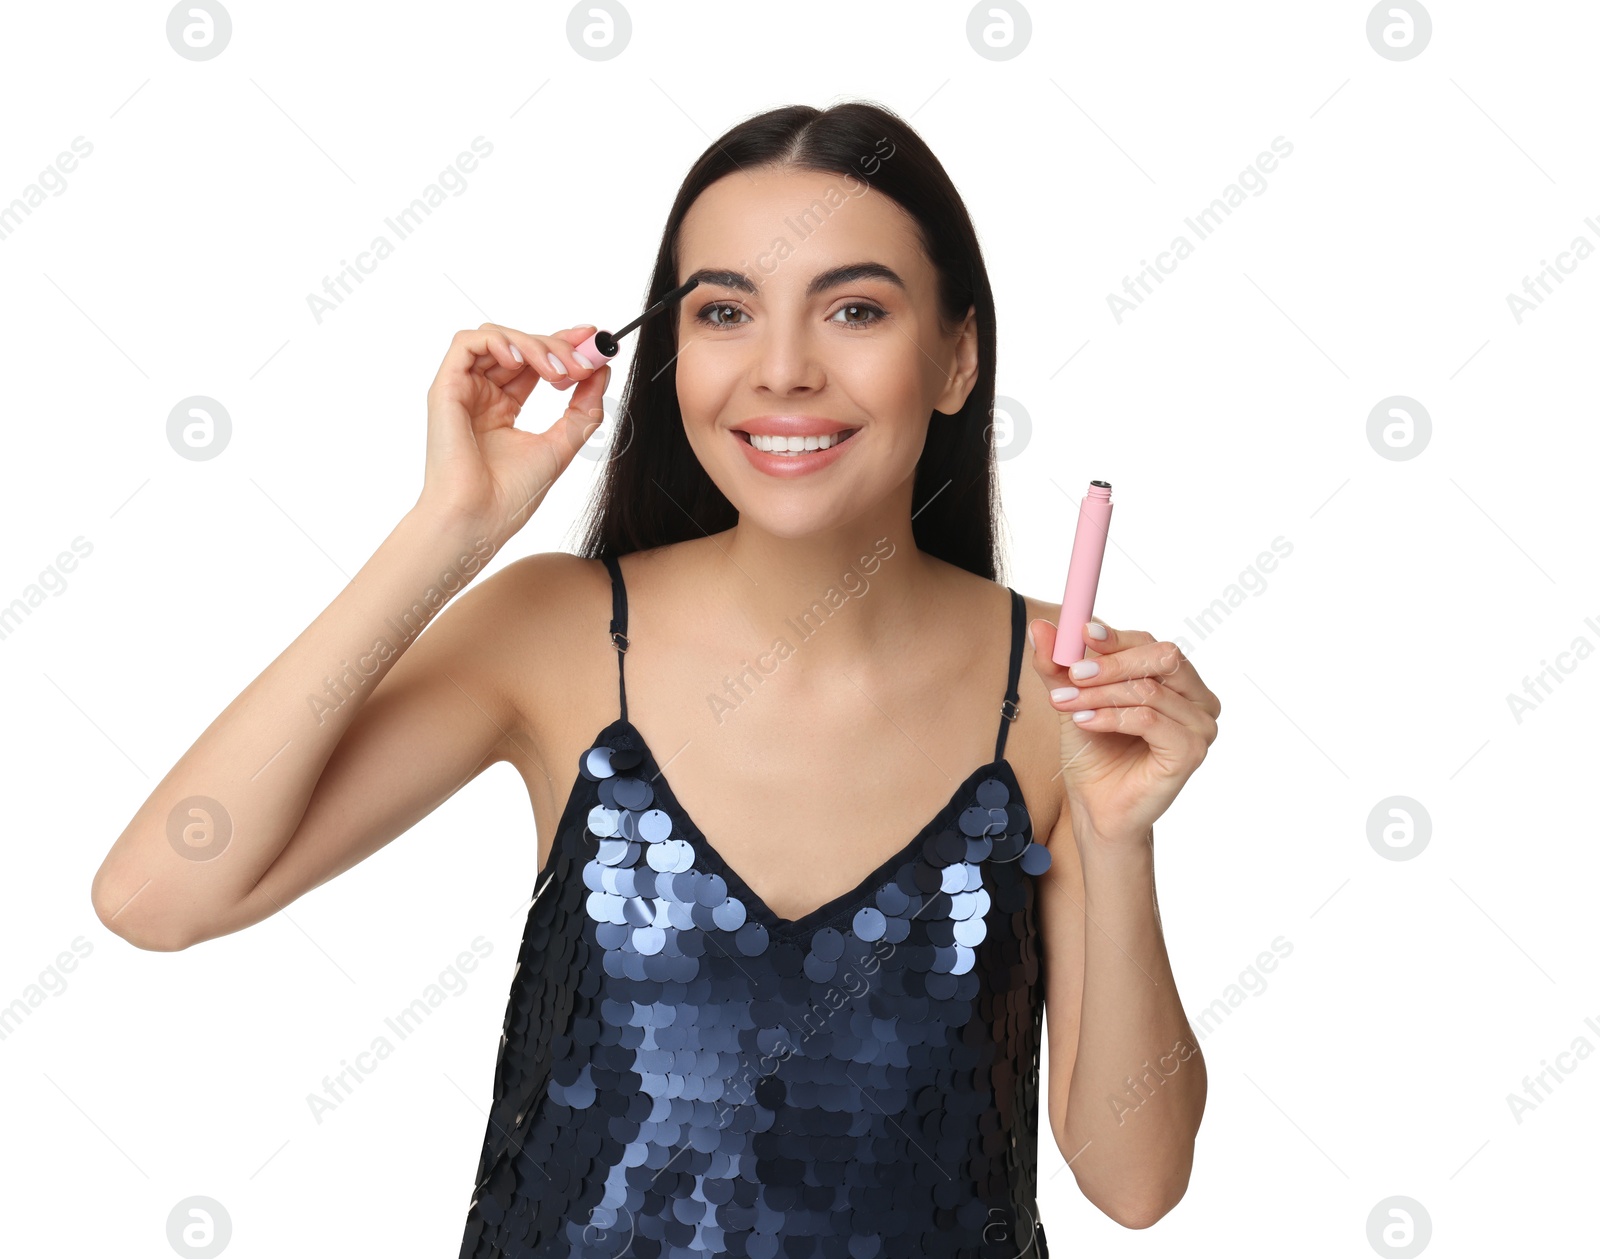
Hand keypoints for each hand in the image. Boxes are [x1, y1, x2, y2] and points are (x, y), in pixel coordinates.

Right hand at [416, 321, 610, 545]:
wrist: (479, 519)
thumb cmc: (511, 495)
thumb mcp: (562, 444)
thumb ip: (583, 408)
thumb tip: (602, 371)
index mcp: (504, 407)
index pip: (535, 361)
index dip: (564, 344)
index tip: (595, 340)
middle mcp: (482, 394)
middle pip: (520, 345)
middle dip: (558, 345)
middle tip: (584, 363)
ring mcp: (464, 390)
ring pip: (497, 338)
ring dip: (534, 345)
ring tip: (559, 372)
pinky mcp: (445, 388)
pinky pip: (466, 343)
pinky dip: (498, 341)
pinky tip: (521, 361)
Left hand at [1027, 619, 1220, 850]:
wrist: (1096, 807)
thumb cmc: (1094, 753)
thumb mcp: (1072, 700)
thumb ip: (1058, 666)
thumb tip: (1038, 626)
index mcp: (1176, 680)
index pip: (1151, 644)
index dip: (1116, 637)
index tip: (1081, 634)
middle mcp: (1197, 698)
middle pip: (1162, 657)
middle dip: (1111, 664)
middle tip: (1072, 674)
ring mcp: (1199, 725)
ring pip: (1149, 689)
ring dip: (1101, 694)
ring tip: (1067, 704)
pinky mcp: (1190, 751)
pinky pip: (1148, 719)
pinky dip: (1111, 717)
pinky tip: (1084, 722)